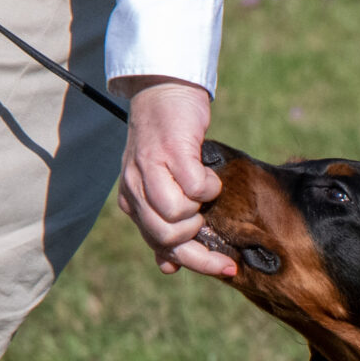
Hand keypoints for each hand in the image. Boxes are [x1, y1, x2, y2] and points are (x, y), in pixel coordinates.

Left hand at [114, 77, 234, 278]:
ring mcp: (150, 170)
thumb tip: (169, 268)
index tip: (227, 267)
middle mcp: (135, 189)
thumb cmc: (168, 140)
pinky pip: (196, 189)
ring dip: (200, 209)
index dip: (197, 262)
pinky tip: (207, 172)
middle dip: (199, 237)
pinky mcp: (171, 153)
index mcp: (132, 202)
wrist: (163, 91)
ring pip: (177, 218)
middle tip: (210, 219)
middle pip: (168, 239)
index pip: (161, 248)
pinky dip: (209, 186)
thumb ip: (163, 223)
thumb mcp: (160, 184)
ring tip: (203, 190)